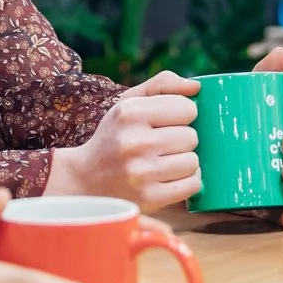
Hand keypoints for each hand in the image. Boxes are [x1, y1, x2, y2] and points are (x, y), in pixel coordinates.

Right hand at [49, 71, 202, 210]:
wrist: (86, 178)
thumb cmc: (115, 136)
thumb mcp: (129, 102)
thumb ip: (162, 85)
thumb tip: (196, 87)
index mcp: (130, 113)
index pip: (187, 108)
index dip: (183, 115)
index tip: (169, 122)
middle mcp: (134, 142)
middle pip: (191, 136)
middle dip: (182, 140)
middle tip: (164, 144)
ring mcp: (141, 172)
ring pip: (193, 162)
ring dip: (185, 162)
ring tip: (165, 161)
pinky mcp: (149, 197)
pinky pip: (192, 185)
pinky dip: (187, 182)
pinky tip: (171, 177)